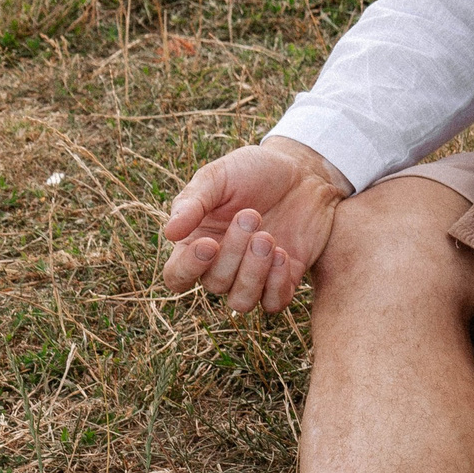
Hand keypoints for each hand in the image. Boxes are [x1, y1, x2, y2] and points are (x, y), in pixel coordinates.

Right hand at [160, 137, 351, 314]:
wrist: (304, 170)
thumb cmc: (254, 171)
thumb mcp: (218, 176)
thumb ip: (193, 202)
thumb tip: (169, 233)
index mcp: (197, 242)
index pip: (177, 275)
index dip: (188, 268)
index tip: (209, 244)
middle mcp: (222, 265)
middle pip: (214, 283)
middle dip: (233, 253)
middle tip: (252, 215)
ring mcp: (254, 274)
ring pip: (241, 301)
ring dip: (253, 274)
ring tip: (268, 238)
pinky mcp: (285, 278)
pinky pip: (273, 302)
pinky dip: (276, 285)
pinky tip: (283, 254)